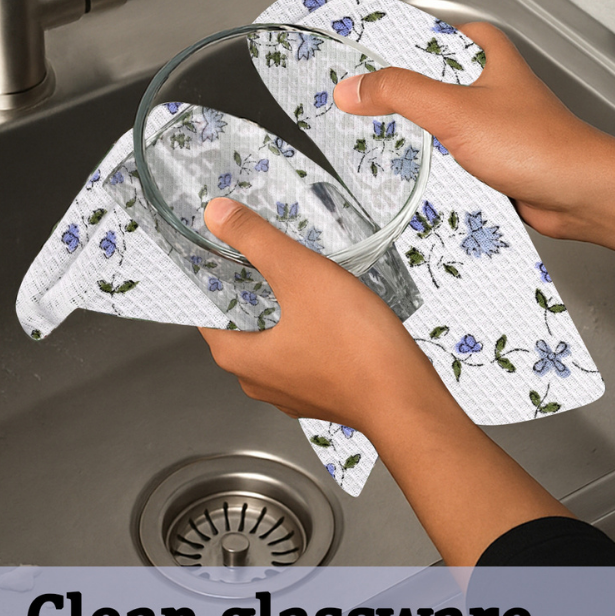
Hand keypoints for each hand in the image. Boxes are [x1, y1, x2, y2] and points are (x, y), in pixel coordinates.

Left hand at [196, 196, 453, 442]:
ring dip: (288, 314)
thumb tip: (217, 214)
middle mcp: (261, 383)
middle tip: (271, 257)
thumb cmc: (356, 349)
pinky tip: (334, 314)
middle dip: (255, 292)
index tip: (225, 252)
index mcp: (241, 359)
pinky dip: (315, 334)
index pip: (206, 312)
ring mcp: (295, 394)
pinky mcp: (328, 396)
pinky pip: (309, 356)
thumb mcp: (300, 275)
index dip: (213, 279)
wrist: (408, 401)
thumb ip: (256, 240)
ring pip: (278, 342)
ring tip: (307, 282)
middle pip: (243, 326)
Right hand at [336, 21, 614, 336]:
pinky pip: (450, 161)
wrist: (580, 196)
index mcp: (483, 50)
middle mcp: (488, 82)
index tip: (348, 66)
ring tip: (379, 148)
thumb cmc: (537, 146)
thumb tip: (352, 89)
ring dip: (415, 141)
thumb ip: (398, 93)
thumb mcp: (454, 109)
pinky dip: (434, 170)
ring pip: (435, 126)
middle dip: (394, 103)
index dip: (383, 51)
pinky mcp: (494, 161)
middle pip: (422, 84)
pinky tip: (415, 180)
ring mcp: (491, 123)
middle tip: (355, 113)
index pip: (418, 37)